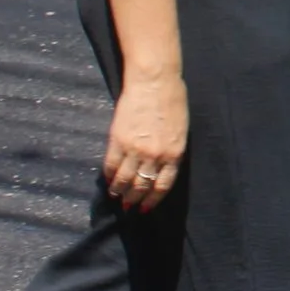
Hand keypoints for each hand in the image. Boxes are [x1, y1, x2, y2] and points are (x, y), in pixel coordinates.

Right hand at [103, 72, 186, 212]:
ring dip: (119, 191)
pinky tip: (108, 181)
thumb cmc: (172, 101)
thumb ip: (171, 151)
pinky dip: (109, 176)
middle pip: (142, 185)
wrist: (155, 82)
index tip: (145, 209)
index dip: (152, 199)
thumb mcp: (180, 130)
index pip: (162, 185)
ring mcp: (135, 149)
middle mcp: (155, 155)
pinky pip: (111, 165)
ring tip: (116, 196)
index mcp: (174, 153)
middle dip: (134, 199)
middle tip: (128, 207)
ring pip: (124, 179)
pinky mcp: (118, 141)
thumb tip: (160, 168)